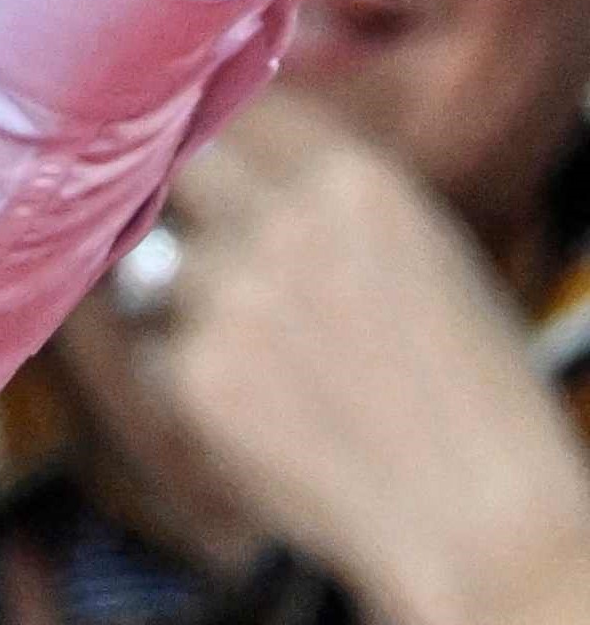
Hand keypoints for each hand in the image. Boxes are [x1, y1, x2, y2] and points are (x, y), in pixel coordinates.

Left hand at [81, 85, 589, 624]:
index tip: (201, 149)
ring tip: (262, 358)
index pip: (245, 110)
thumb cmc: (465, 393)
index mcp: (359, 183)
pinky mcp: (194, 374)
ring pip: (151, 269)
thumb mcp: (421, 258)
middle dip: (177, 198)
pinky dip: (180, 376)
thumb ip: (328, 207)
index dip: (215, 131)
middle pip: (179, 168)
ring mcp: (231, 297)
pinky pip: (151, 351)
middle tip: (193, 237)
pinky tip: (252, 413)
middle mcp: (286, 225)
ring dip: (180, 302)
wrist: (474, 515)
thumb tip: (234, 165)